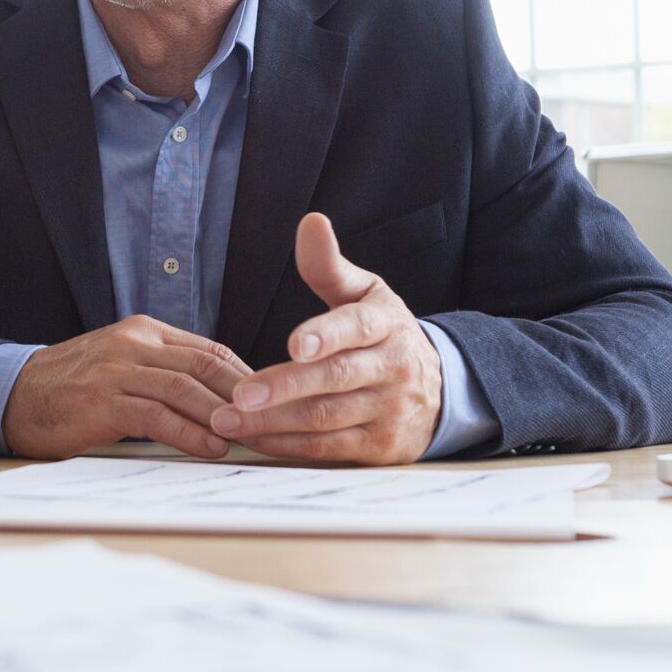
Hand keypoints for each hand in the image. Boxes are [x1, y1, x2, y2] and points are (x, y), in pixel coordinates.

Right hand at [1, 317, 252, 459]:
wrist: (13, 396)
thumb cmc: (73, 388)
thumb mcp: (121, 366)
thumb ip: (161, 374)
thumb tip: (217, 402)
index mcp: (143, 331)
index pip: (208, 349)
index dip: (244, 377)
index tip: (270, 403)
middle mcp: (132, 343)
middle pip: (204, 365)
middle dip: (243, 395)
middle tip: (271, 422)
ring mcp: (116, 370)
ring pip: (184, 388)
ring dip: (221, 415)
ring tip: (246, 437)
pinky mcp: (101, 401)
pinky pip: (156, 416)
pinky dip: (188, 433)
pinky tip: (209, 448)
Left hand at [212, 213, 441, 463]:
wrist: (442, 391)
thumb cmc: (385, 336)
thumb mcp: (366, 295)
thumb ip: (329, 266)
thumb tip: (310, 222)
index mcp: (386, 324)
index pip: (356, 327)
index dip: (326, 335)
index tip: (295, 344)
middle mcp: (392, 368)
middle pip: (336, 378)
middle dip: (285, 387)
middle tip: (241, 394)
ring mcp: (388, 411)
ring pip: (326, 419)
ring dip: (274, 422)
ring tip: (229, 420)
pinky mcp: (380, 447)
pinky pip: (327, 449)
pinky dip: (287, 446)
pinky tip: (254, 438)